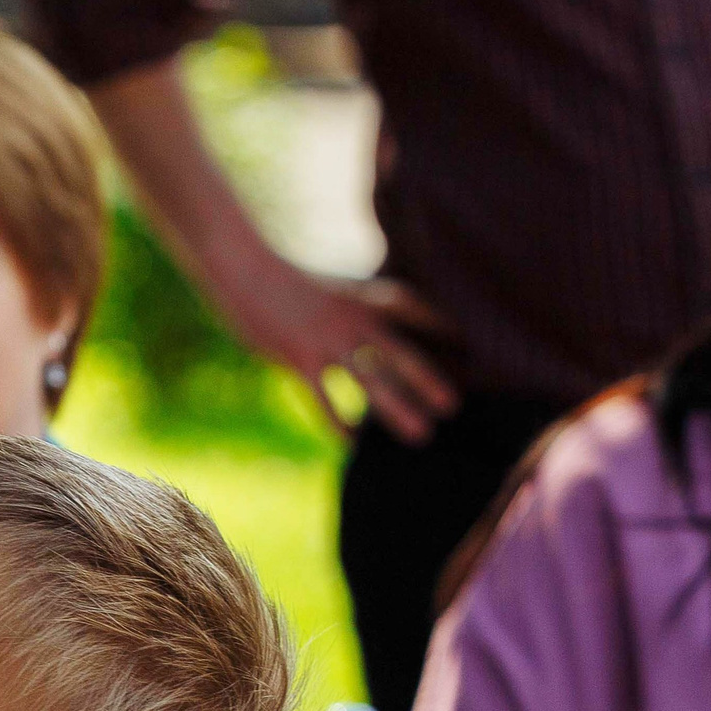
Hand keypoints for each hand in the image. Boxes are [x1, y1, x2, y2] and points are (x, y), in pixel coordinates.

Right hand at [210, 256, 456, 443]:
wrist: (245, 268)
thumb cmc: (281, 278)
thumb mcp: (326, 289)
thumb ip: (348, 312)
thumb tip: (361, 333)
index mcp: (360, 297)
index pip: (410, 309)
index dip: (439, 323)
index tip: (465, 341)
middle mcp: (350, 320)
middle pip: (398, 353)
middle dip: (426, 379)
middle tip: (453, 406)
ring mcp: (325, 340)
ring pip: (369, 380)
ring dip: (397, 409)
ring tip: (421, 434)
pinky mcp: (298, 358)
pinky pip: (323, 397)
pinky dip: (338, 421)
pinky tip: (352, 442)